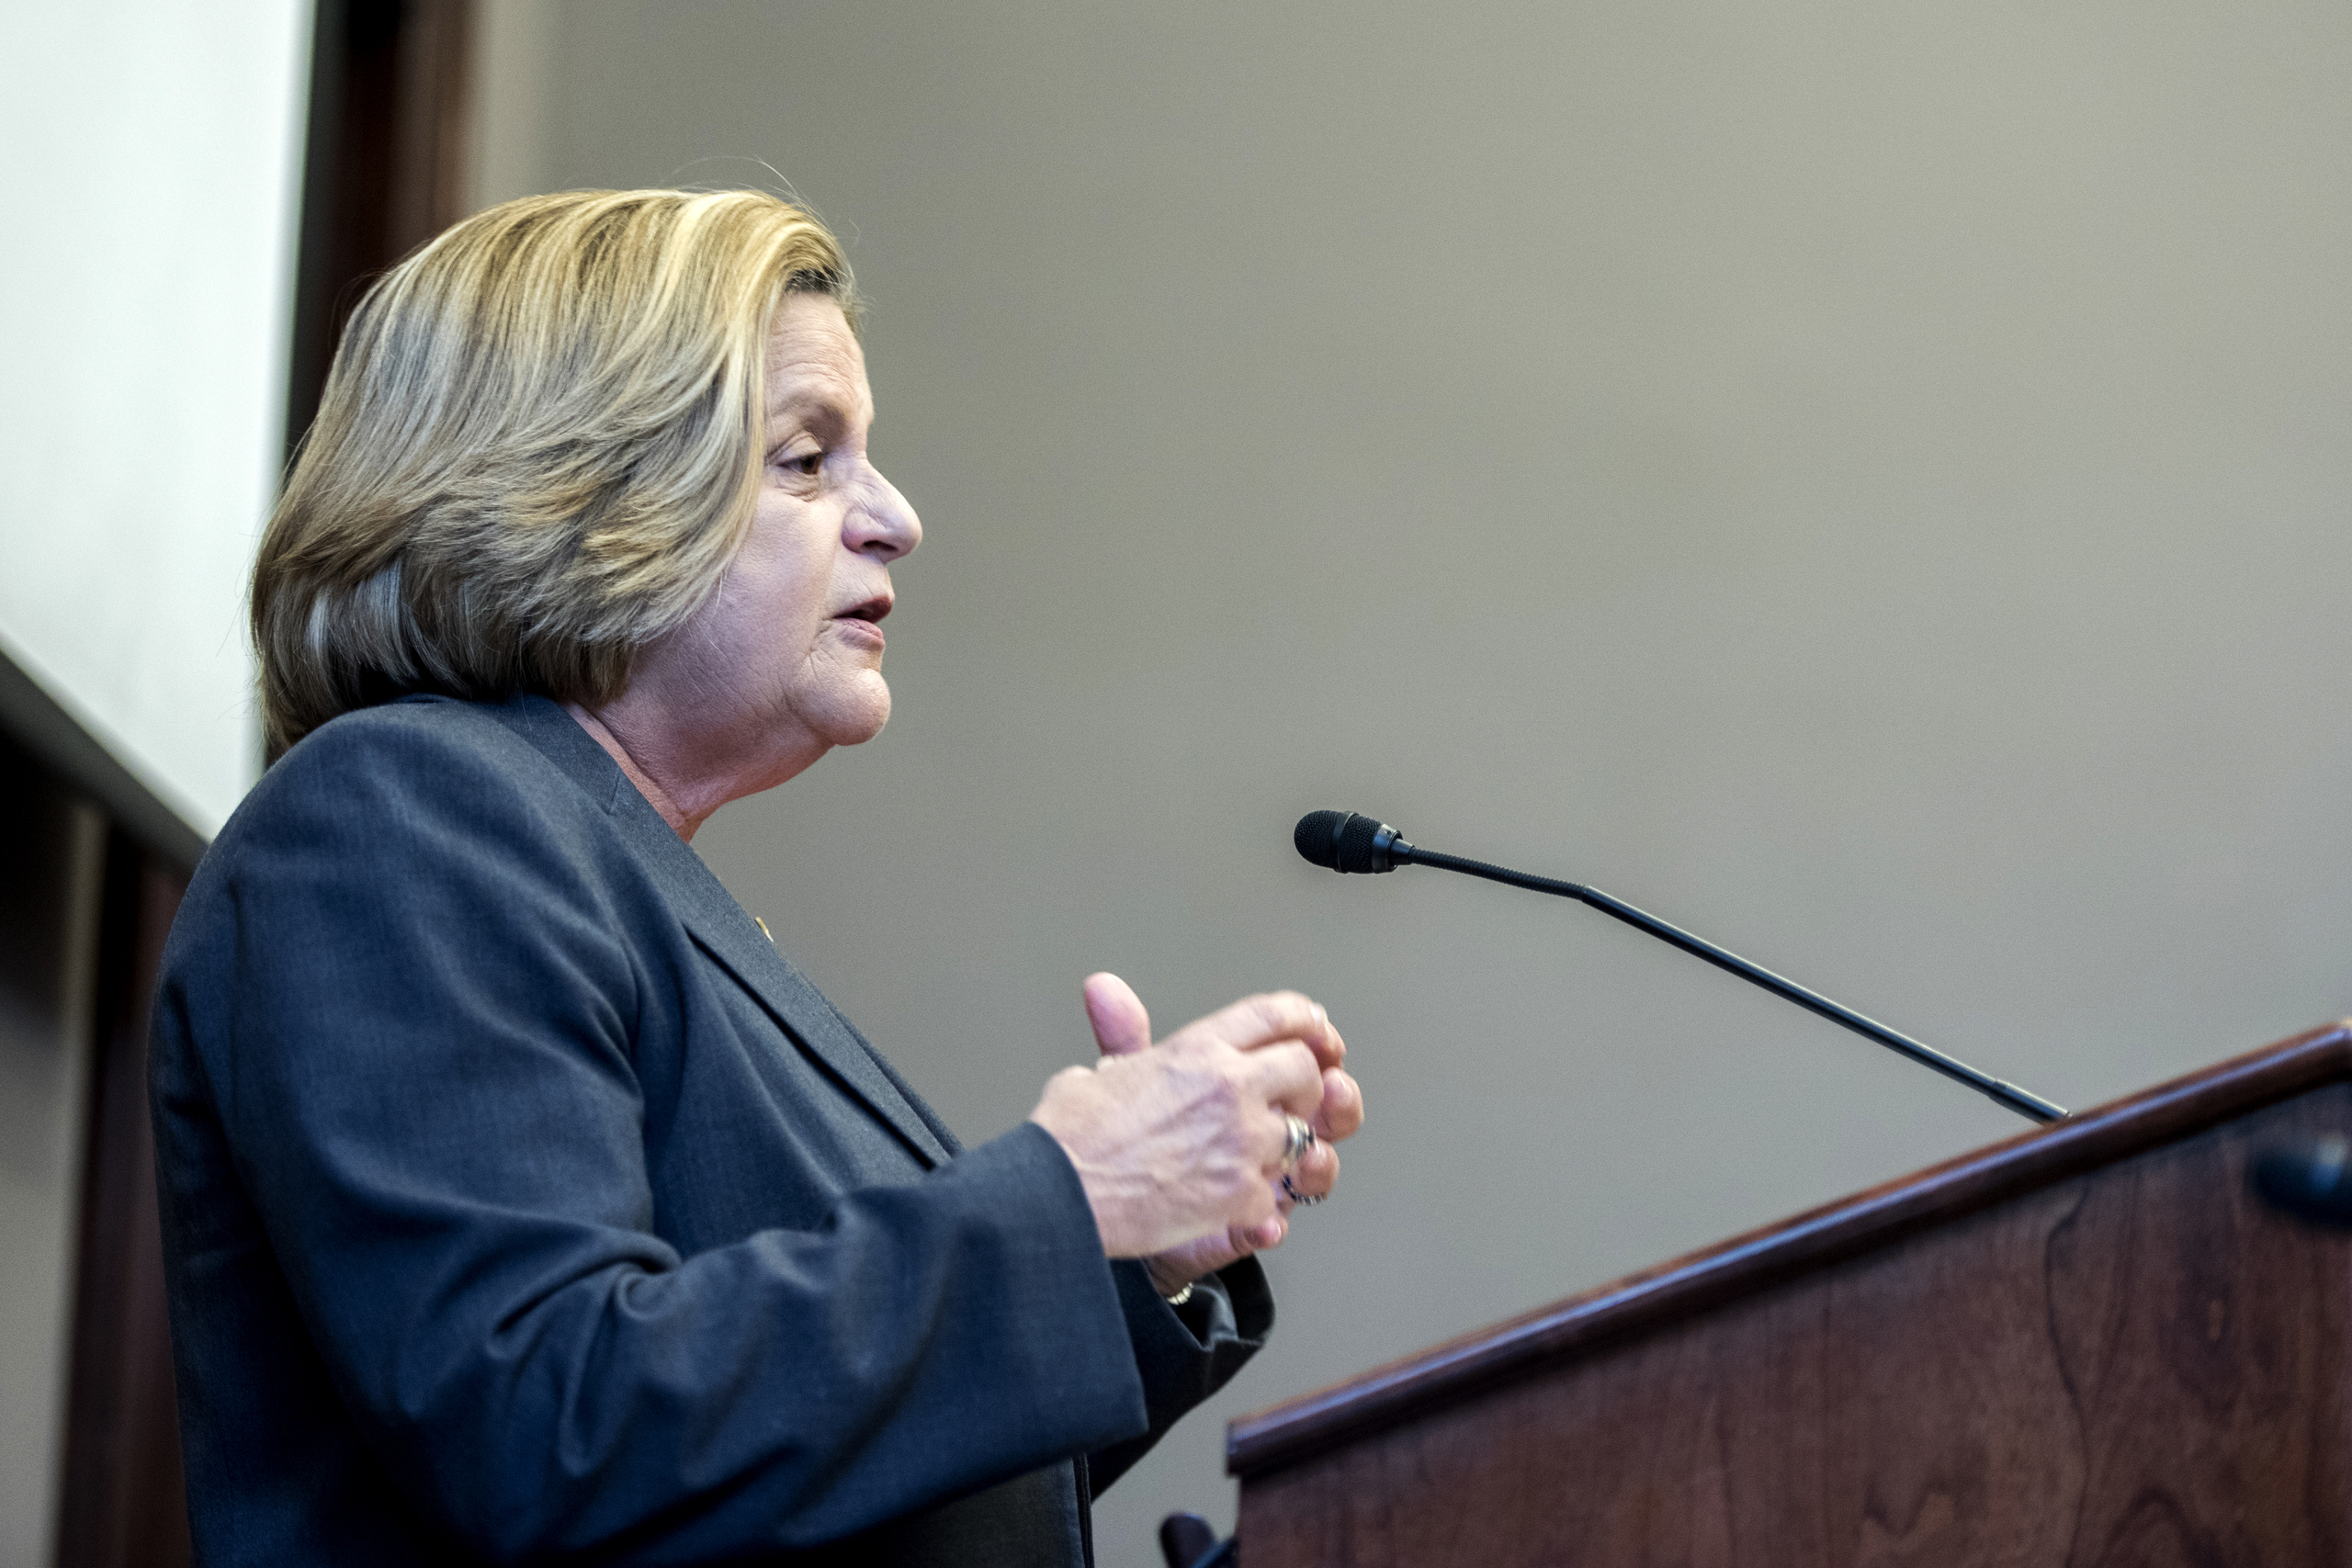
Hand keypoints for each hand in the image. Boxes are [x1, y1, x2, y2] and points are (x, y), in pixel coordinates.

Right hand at [1029, 973, 1363, 1286]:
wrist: (1059, 1196)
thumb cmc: (1069, 1138)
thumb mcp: (1098, 1067)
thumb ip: (1122, 1032)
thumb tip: (1106, 992)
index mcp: (1197, 1048)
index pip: (1272, 1015)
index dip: (1301, 1019)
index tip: (1314, 1028)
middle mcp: (1230, 1087)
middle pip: (1304, 1070)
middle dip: (1303, 1087)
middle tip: (1287, 1103)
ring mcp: (1243, 1142)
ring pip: (1303, 1137)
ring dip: (1284, 1151)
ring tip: (1254, 1161)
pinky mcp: (1243, 1196)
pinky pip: (1276, 1198)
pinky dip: (1258, 1208)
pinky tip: (1234, 1208)